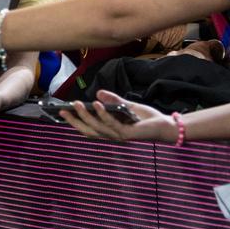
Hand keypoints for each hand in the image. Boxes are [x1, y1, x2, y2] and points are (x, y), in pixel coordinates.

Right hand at [58, 89, 176, 141]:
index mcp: (111, 130)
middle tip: (62, 111)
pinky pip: (112, 123)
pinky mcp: (128, 133)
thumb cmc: (147, 118)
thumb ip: (113, 100)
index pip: (89, 128)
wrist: (166, 126)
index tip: (63, 112)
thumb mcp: (127, 105)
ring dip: (86, 116)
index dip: (76, 122)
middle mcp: (113, 135)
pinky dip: (103, 114)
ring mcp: (120, 136)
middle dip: (75, 121)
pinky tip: (96, 103)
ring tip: (76, 104)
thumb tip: (98, 92)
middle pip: (89, 131)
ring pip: (98, 127)